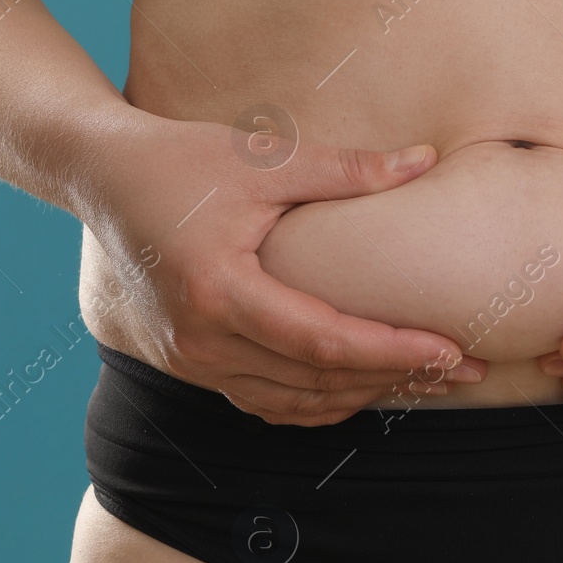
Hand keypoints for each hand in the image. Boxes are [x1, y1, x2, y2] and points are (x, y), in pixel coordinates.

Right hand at [77, 110, 487, 425]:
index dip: (390, 351)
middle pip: (316, 381)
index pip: (322, 341)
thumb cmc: (178, 161)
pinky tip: (360, 387)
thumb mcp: (260, 159)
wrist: (100, 180)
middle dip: (395, 379)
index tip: (447, 349)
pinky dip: (318, 402)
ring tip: (424, 382)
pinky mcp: (188, 366)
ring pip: (293, 404)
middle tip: (462, 371)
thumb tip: (424, 161)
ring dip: (361, 397)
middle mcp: (201, 343)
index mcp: (218, 293)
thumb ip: (345, 170)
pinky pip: (265, 401)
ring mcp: (190, 362)